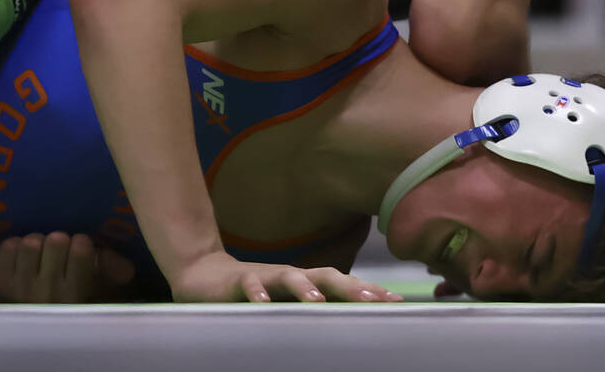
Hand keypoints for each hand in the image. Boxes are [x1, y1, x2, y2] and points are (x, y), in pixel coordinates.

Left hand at [0, 232, 136, 302]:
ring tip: (40, 254)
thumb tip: (127, 269)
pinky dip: (16, 248)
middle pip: (56, 240)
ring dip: (37, 243)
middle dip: (59, 242)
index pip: (82, 248)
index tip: (80, 248)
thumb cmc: (70, 303)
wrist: (29, 337)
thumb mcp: (99, 291)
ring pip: (31, 242)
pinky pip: (8, 246)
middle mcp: (47, 290)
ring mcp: (20, 286)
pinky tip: (22, 258)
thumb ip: (113, 272)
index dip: (81, 243)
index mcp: (76, 292)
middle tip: (58, 251)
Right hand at [170, 250, 402, 302]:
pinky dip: (256, 292)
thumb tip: (347, 330)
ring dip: (306, 288)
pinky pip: (249, 285)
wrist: (207, 276)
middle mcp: (293, 276)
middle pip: (327, 276)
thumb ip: (313, 313)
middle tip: (375, 300)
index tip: (396, 302)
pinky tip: (262, 302)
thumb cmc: (257, 295)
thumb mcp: (288, 306)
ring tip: (319, 302)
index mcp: (308, 283)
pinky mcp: (239, 281)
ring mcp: (267, 276)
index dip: (369, 291)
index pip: (345, 284)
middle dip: (352, 287)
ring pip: (291, 276)